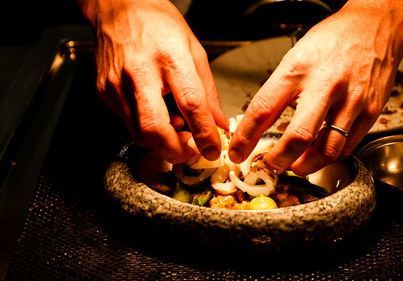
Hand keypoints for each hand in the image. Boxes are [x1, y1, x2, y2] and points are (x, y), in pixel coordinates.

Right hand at [80, 0, 227, 162]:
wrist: (119, 8)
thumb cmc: (158, 24)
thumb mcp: (195, 51)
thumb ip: (208, 91)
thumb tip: (218, 123)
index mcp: (169, 58)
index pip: (191, 105)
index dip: (204, 134)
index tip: (213, 149)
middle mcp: (139, 73)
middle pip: (155, 129)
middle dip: (175, 151)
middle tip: (190, 152)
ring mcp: (116, 85)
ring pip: (138, 133)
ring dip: (162, 141)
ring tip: (176, 128)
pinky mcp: (104, 92)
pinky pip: (127, 122)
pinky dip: (146, 127)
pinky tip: (156, 112)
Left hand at [229, 0, 402, 174]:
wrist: (375, 26)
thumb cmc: (332, 41)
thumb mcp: (295, 57)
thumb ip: (280, 91)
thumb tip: (262, 124)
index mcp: (298, 70)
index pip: (264, 109)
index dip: (246, 137)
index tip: (237, 152)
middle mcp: (325, 85)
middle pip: (297, 137)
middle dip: (279, 160)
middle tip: (271, 165)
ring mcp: (351, 100)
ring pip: (327, 150)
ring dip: (307, 165)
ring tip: (296, 164)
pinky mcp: (371, 110)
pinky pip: (348, 146)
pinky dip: (331, 155)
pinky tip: (321, 150)